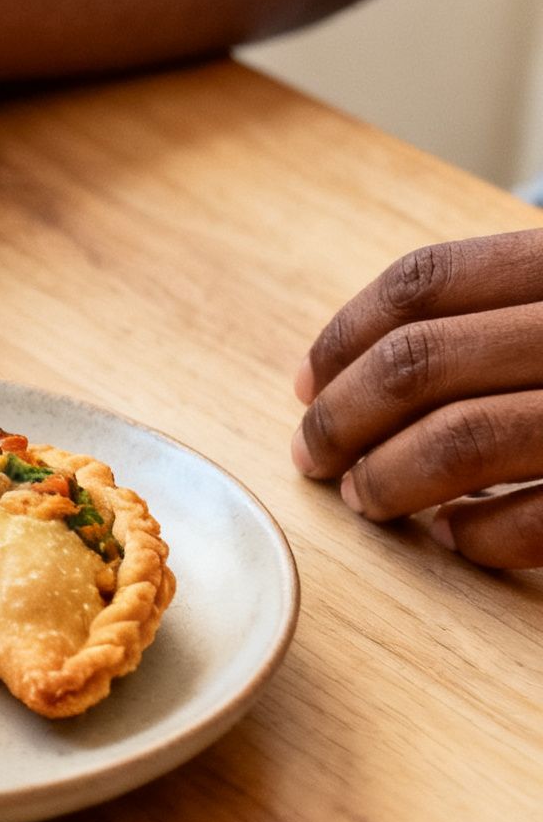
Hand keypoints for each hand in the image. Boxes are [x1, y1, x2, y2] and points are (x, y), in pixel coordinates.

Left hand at [292, 231, 542, 567]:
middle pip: (419, 360)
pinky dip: (480, 535)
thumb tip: (349, 379)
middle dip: (343, 419)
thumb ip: (492, 318)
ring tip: (368, 501)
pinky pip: (538, 517)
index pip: (424, 282)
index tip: (302, 387)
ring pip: (462, 438)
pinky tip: (455, 539)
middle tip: (313, 460)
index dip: (343, 337)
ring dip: (390, 479)